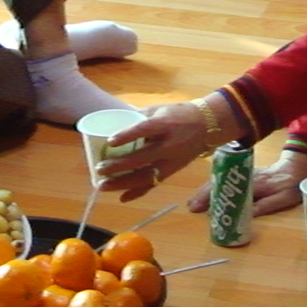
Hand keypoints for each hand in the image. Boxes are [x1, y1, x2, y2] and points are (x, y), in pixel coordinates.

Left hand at [96, 103, 211, 199]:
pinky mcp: (173, 171)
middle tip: (99, 169)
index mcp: (165, 124)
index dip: (127, 135)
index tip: (110, 141)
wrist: (208, 126)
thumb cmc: (178, 114)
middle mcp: (169, 144)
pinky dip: (138, 192)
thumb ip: (137, 117)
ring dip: (123, 183)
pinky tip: (122, 197)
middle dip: (119, 166)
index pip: (144, 129)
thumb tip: (111, 121)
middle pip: (142, 158)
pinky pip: (154, 184)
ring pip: (146, 176)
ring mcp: (172, 161)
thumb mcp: (158, 109)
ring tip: (103, 186)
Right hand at [185, 150, 306, 216]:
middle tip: (191, 208)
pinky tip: (207, 194)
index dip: (210, 198)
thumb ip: (265, 206)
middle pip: (217, 182)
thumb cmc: (290, 186)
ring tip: (194, 203)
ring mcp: (241, 173)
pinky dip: (212, 186)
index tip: (199, 208)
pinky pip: (223, 178)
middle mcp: (242, 175)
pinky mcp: (242, 174)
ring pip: (218, 179)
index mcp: (251, 182)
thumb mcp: (282, 199)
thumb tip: (244, 215)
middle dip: (202, 194)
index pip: (225, 188)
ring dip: (204, 190)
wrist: (295, 168)